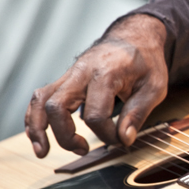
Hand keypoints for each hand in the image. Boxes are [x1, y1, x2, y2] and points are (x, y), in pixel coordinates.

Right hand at [25, 14, 168, 157]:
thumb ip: (138, 113)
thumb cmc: (145, 61)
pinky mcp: (65, 80)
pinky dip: (34, 116)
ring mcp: (69, 75)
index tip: (121, 139)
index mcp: (105, 74)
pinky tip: (37, 135)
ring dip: (38, 128)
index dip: (107, 135)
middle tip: (82, 149)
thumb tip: (124, 139)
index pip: (96, 116)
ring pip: (41, 100)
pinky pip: (41, 97)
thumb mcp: (155, 87)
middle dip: (65, 136)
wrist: (134, 38)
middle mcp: (81, 73)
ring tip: (42, 151)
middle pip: (57, 107)